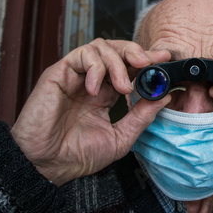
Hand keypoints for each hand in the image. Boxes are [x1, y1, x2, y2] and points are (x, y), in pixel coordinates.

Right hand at [10, 39, 170, 185]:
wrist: (47, 165)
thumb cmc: (77, 155)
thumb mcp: (120, 137)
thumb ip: (141, 117)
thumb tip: (163, 97)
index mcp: (106, 95)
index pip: (129, 67)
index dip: (146, 61)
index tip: (165, 60)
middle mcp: (92, 82)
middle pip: (116, 49)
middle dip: (135, 51)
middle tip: (149, 62)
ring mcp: (76, 76)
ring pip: (101, 47)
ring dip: (118, 63)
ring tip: (123, 87)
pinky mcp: (59, 73)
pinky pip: (82, 55)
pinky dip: (95, 67)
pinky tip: (96, 90)